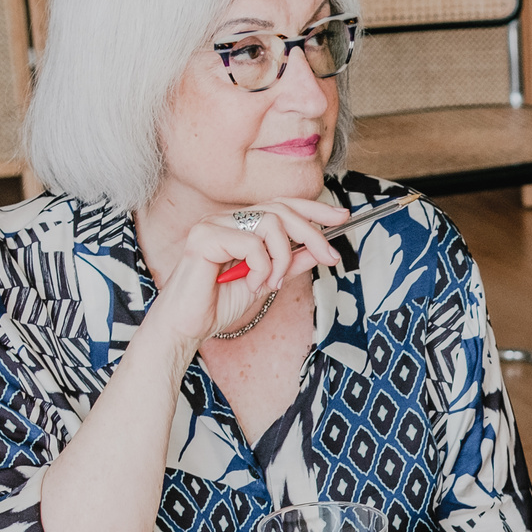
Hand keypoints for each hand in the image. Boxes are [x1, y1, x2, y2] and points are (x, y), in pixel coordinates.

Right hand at [151, 195, 346, 347]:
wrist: (189, 326)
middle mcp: (227, 219)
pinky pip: (251, 243)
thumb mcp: (267, 282)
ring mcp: (214, 224)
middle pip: (281, 209)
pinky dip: (261, 267)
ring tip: (273, 282)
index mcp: (240, 225)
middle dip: (313, 233)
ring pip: (270, 223)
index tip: (341, 216)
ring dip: (283, 257)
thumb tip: (320, 249)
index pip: (281, 205)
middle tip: (330, 257)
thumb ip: (290, 263)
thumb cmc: (219, 304)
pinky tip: (250, 284)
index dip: (313, 208)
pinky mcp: (204, 236)